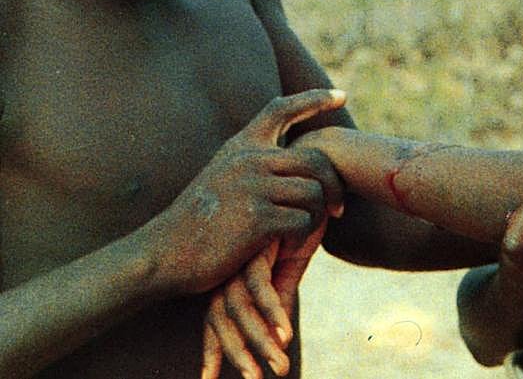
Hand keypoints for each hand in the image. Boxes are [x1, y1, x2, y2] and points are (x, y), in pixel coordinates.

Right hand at [141, 89, 344, 295]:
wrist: (163, 253)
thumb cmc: (198, 220)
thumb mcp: (221, 175)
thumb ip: (251, 162)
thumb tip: (288, 159)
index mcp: (241, 145)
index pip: (281, 109)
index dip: (314, 99)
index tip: (340, 96)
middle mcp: (249, 159)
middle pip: (315, 158)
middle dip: (335, 184)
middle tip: (338, 208)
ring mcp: (253, 187)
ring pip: (314, 192)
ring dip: (318, 216)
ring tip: (307, 232)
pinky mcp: (257, 219)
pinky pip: (302, 222)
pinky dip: (303, 237)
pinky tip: (289, 248)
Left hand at [202, 217, 329, 378]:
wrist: (307, 170)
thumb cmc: (299, 212)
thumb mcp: (288, 261)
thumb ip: (278, 289)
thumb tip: (277, 333)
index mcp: (231, 264)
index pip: (215, 314)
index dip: (213, 347)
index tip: (208, 378)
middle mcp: (231, 258)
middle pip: (221, 315)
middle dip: (237, 352)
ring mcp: (242, 248)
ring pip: (241, 305)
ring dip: (260, 341)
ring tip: (278, 369)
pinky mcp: (260, 238)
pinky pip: (262, 282)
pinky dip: (273, 311)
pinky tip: (285, 331)